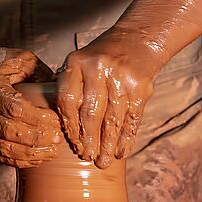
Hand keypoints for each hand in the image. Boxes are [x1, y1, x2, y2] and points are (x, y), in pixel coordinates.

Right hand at [0, 46, 61, 167]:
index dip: (37, 118)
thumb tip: (64, 93)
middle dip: (37, 138)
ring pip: (4, 147)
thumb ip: (41, 73)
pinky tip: (39, 158)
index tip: (56, 120)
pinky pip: (1, 155)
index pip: (14, 108)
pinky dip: (21, 161)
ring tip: (52, 150)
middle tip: (58, 137)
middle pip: (9, 131)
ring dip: (31, 153)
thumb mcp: (21, 59)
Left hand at [56, 28, 166, 168]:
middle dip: (89, 140)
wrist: (138, 40)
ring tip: (103, 161)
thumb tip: (61, 130)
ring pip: (112, 120)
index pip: (68, 101)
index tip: (72, 143)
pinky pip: (132, 119)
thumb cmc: (102, 59)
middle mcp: (99, 68)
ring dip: (108, 145)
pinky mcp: (140, 87)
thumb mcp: (81, 64)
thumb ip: (71, 89)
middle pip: (90, 113)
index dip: (69, 126)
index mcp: (77, 62)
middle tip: (86, 157)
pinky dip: (127, 137)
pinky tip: (122, 151)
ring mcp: (121, 77)